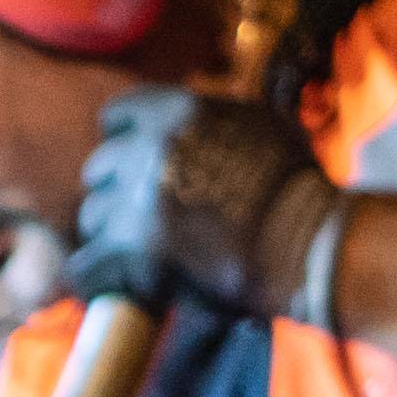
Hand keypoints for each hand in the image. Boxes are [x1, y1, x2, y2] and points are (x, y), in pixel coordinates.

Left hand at [75, 88, 337, 317]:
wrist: (311, 245)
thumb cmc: (298, 188)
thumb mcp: (259, 125)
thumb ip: (212, 118)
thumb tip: (190, 117)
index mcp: (177, 111)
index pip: (115, 118)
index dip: (124, 145)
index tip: (140, 170)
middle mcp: (149, 148)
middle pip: (99, 170)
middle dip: (119, 194)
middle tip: (148, 220)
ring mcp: (137, 200)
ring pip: (92, 219)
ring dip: (114, 237)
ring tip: (149, 254)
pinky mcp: (134, 252)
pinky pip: (85, 268)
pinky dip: (98, 280)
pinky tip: (118, 285)